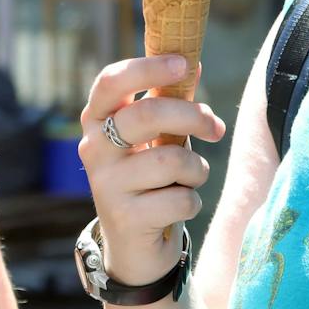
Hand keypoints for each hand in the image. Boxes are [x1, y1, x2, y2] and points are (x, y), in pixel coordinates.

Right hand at [78, 54, 225, 286]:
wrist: (133, 246)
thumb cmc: (149, 178)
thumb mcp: (153, 138)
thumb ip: (167, 103)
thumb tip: (192, 63)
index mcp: (97, 120)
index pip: (112, 81)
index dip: (149, 67)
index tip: (184, 62)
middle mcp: (93, 148)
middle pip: (148, 113)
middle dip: (192, 117)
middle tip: (216, 127)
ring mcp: (105, 184)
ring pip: (171, 159)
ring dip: (196, 168)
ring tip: (190, 177)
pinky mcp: (124, 218)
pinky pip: (180, 198)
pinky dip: (191, 201)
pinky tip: (177, 207)